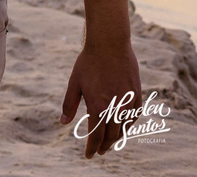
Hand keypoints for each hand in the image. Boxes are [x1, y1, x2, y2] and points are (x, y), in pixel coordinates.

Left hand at [60, 39, 140, 157]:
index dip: (92, 147)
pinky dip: (127, 126)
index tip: (89, 156)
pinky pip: (134, 117)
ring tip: (109, 143)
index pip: (95, 135)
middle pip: (111, 136)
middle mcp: (115, 108)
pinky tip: (122, 128)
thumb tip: (63, 122)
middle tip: (98, 151)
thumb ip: (69, 104)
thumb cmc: (88, 62)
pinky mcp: (138, 96)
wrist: (110, 44)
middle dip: (104, 146)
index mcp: (97, 106)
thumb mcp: (74, 83)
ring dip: (116, 138)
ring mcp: (129, 103)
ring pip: (124, 129)